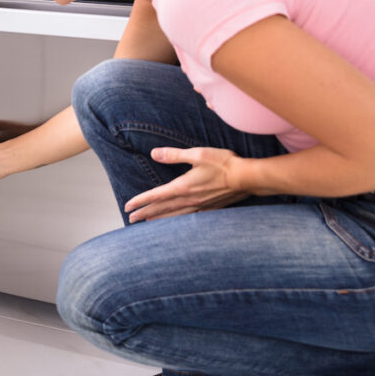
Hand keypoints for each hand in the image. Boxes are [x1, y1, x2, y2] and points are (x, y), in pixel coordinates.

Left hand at [123, 147, 248, 222]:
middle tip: (131, 218)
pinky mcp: (208, 208)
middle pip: (161, 208)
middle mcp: (188, 199)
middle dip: (144, 213)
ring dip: (158, 219)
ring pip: (173, 215)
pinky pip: (187, 218)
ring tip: (147, 222)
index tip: (128, 206)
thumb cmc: (223, 164)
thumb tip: (154, 153)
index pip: (155, 196)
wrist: (247, 178)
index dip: (140, 201)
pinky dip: (176, 220)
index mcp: (182, 187)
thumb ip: (174, 155)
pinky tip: (174, 222)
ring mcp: (199, 206)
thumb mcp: (197, 154)